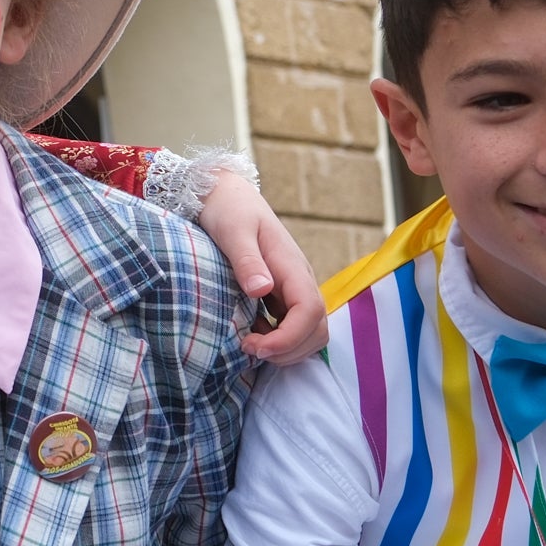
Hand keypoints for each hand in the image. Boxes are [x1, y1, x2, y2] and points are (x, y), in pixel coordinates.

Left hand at [192, 171, 330, 364]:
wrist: (227, 195)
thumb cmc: (229, 210)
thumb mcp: (233, 232)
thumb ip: (247, 260)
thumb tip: (262, 290)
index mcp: (292, 266)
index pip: (310, 311)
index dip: (289, 338)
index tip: (255, 346)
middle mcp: (300, 280)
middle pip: (318, 329)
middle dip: (289, 350)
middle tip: (248, 348)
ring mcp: (294, 288)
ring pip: (311, 332)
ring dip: (286, 349)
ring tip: (249, 343)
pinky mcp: (283, 294)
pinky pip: (294, 327)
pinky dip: (279, 341)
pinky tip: (251, 332)